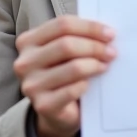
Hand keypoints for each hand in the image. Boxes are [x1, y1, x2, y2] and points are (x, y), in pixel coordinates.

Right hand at [13, 16, 115, 136]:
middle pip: (66, 44)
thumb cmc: (63, 73)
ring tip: (105, 66)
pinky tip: (90, 84)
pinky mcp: (43, 105)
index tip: (110, 33)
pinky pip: (72, 90)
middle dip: (95, 47)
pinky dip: (86, 85)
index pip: (62, 25)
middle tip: (112, 52)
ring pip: (73, 67)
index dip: (90, 27)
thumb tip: (106, 32)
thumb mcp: (65, 51)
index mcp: (28, 41)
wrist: (55, 111)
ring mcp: (31, 85)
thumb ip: (77, 37)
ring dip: (95, 65)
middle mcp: (25, 62)